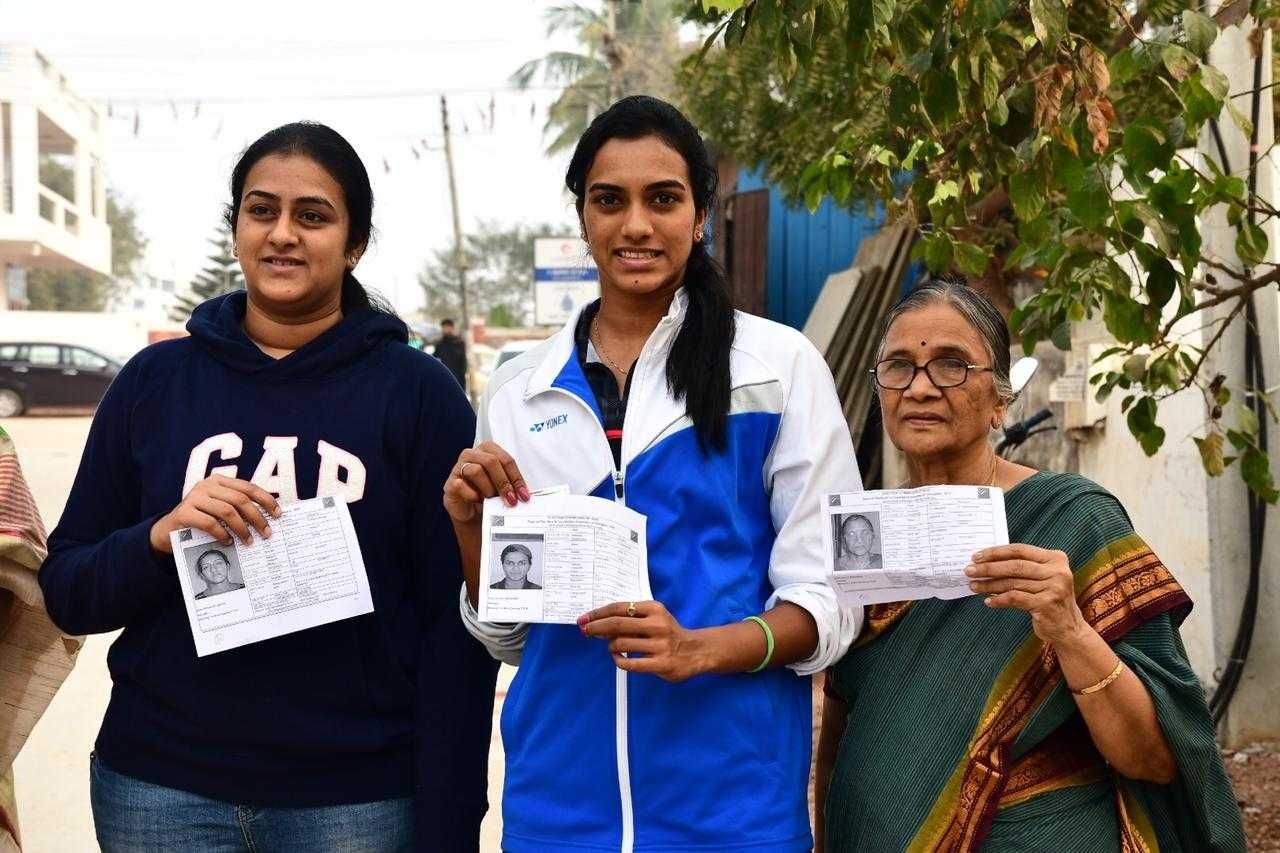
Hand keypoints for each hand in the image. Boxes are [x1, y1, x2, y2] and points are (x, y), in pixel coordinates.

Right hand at [149, 475, 280, 553]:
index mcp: (219, 481)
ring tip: (249, 541)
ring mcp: (194, 497)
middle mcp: (206, 485)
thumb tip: (268, 518)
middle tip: (267, 533)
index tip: (278, 513)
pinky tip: (229, 542)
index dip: (265, 500)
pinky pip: (210, 523)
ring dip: (242, 528)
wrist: (168, 530)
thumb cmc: (201, 519)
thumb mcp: (220, 509)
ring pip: (227, 511)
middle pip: (240, 499)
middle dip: (257, 517)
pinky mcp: (184, 512)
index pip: (248, 487)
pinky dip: (223, 534)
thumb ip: (238, 508)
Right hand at [443, 441, 530, 524]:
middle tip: (511, 500)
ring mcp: (458, 468)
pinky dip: (472, 495)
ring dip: (488, 488)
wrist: (471, 512)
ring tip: (492, 500)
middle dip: (504, 482)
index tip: (523, 494)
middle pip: (491, 461)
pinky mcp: (450, 483)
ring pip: (475, 470)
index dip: (516, 477)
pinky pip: (460, 485)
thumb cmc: (488, 494)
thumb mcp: (502, 487)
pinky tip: (478, 501)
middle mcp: (472, 455)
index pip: (505, 459)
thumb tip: (524, 493)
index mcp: (487, 450)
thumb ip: (512, 485)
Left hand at [578, 601, 711, 682]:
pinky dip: (618, 660)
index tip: (585, 618)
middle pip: (617, 624)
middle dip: (596, 627)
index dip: (598, 613)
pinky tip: (619, 658)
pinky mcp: (660, 664)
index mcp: (655, 609)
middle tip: (585, 630)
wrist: (696, 651)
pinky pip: (629, 663)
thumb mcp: (654, 617)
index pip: (619, 608)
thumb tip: (598, 623)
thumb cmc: (668, 632)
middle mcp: (658, 625)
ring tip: (612, 647)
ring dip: (610, 646)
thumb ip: (631, 617)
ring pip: (620, 644)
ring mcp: (660, 645)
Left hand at [965, 544, 1088, 646]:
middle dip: (988, 568)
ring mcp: (1054, 587)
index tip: (976, 557)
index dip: (996, 552)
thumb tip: (986, 563)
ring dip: (989, 584)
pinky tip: (988, 601)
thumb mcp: (1042, 579)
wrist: (1069, 628)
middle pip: (1015, 566)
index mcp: (1055, 558)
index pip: (1020, 550)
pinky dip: (999, 599)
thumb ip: (1022, 568)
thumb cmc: (1048, 599)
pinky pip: (1015, 598)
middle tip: (969, 570)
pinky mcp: (1047, 604)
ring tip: (973, 586)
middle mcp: (1058, 571)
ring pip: (1013, 582)